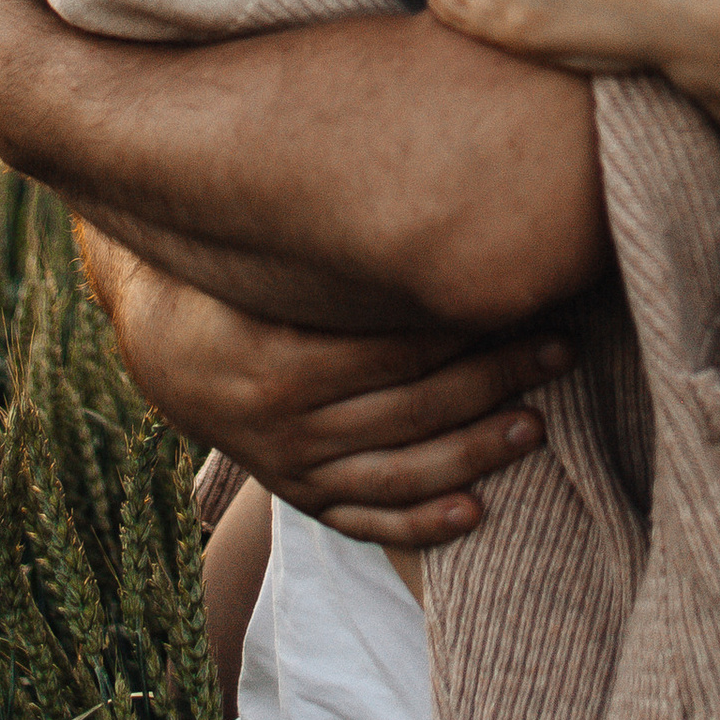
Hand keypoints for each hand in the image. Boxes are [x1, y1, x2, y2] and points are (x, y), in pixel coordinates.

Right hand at [76, 220, 576, 545]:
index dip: (470, 327)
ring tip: (536, 425)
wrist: (158, 344)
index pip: (399, 348)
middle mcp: (288, 424)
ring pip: (399, 472)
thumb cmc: (232, 280)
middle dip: (496, 378)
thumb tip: (426, 196)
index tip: (529, 297)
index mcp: (283, 361)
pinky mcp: (297, 493)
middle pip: (413, 406)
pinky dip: (418, 523)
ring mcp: (292, 467)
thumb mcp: (267, 260)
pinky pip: (363, 521)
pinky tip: (474, 513)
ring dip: (474, 452)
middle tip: (561, 348)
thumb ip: (337, 249)